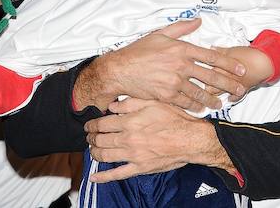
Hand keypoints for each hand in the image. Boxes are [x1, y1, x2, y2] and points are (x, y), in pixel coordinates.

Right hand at [74, 18, 246, 111]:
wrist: (120, 70)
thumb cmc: (139, 51)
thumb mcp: (160, 34)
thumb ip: (181, 28)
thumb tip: (199, 20)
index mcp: (181, 48)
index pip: (211, 57)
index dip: (229, 64)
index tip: (241, 70)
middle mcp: (181, 65)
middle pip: (211, 77)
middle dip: (228, 84)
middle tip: (240, 89)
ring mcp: (174, 82)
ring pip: (200, 93)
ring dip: (213, 99)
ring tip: (220, 103)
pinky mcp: (167, 95)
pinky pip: (186, 102)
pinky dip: (195, 106)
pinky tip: (201, 109)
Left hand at [84, 98, 231, 182]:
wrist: (190, 139)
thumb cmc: (175, 119)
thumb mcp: (153, 103)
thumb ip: (131, 103)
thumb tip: (113, 106)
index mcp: (130, 122)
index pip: (102, 124)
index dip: (92, 124)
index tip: (89, 125)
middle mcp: (128, 139)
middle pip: (100, 140)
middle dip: (91, 138)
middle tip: (89, 136)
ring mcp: (133, 155)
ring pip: (104, 156)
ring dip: (94, 153)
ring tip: (92, 149)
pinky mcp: (140, 168)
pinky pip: (117, 174)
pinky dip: (103, 177)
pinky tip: (94, 177)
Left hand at [202, 45, 272, 101]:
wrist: (264, 62)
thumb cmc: (248, 54)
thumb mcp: (232, 49)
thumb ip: (220, 51)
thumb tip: (210, 48)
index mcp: (222, 67)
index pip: (206, 75)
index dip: (199, 76)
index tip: (194, 75)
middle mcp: (227, 78)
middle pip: (210, 86)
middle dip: (204, 86)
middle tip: (198, 86)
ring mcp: (234, 86)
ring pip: (220, 93)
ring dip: (214, 93)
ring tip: (209, 93)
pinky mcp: (244, 90)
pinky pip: (235, 97)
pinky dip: (231, 98)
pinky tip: (227, 98)